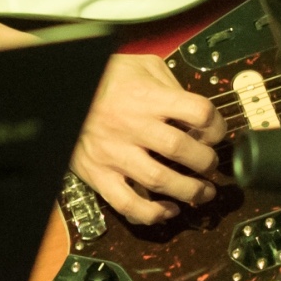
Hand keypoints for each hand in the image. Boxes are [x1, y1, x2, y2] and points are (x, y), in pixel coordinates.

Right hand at [70, 53, 226, 224]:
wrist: (63, 92)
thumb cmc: (108, 78)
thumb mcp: (144, 67)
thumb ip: (172, 86)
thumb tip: (198, 113)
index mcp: (148, 98)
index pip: (198, 112)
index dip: (217, 125)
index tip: (217, 133)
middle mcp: (133, 126)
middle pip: (181, 149)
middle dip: (206, 162)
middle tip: (210, 165)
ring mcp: (115, 153)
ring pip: (159, 180)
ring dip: (189, 191)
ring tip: (203, 192)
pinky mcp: (99, 174)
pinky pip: (127, 203)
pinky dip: (152, 213)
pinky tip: (168, 210)